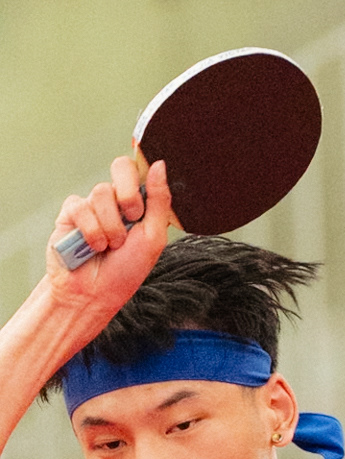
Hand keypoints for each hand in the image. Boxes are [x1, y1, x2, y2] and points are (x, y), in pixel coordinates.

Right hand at [45, 157, 173, 324]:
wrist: (95, 293)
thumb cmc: (126, 271)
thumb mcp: (153, 237)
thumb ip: (159, 201)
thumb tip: (160, 165)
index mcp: (136, 204)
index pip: (139, 170)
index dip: (141, 180)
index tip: (142, 206)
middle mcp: (114, 200)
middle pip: (121, 167)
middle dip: (128, 195)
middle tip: (131, 218)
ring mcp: (92, 204)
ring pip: (102, 193)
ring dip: (112, 227)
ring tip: (110, 247)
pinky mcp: (70, 212)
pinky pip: (81, 207)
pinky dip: (92, 232)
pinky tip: (92, 247)